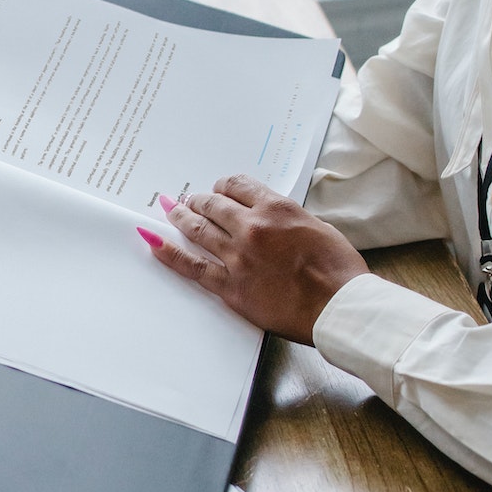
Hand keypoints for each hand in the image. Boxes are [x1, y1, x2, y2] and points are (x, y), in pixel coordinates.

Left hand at [140, 174, 368, 345]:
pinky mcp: (231, 287)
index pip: (238, 185)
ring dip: (181, 217)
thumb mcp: (316, 227)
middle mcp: (251, 228)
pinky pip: (192, 267)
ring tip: (170, 210)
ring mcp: (237, 257)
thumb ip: (287, 220)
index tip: (220, 190)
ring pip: (198, 229)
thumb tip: (270, 221)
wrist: (338, 306)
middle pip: (213, 205)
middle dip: (199, 200)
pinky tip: (154, 241)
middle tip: (189, 200)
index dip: (225, 186)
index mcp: (275, 209)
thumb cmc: (338, 270)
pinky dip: (169, 253)